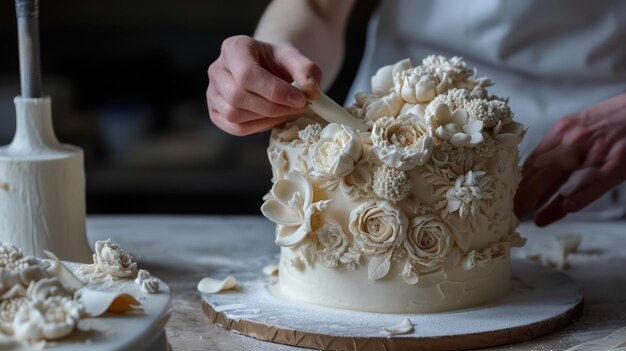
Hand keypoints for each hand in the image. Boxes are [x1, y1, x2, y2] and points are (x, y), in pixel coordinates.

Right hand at [206, 35, 321, 135]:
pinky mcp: (215, 112)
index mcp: (233, 48)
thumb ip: (307, 70)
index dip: (274, 91)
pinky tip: (274, 120)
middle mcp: (217, 69)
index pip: (247, 75)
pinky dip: (257, 128)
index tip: (300, 100)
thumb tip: (312, 91)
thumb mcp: (295, 58)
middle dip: (272, 107)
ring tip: (287, 112)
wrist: (267, 69)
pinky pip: (234, 127)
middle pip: (238, 97)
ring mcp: (212, 92)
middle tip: (298, 108)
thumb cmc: (278, 62)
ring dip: (265, 118)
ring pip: (234, 114)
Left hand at [515, 93, 625, 225]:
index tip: (505, 198)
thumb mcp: (579, 125)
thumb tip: (535, 170)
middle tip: (511, 213)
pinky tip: (569, 208)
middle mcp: (574, 139)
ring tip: (532, 219)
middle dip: (525, 193)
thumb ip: (558, 146)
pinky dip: (583, 194)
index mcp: (562, 130)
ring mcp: (596, 149)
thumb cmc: (610, 119)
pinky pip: (598, 180)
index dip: (519, 181)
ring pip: (566, 176)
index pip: (534, 159)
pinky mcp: (619, 159)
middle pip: (543, 169)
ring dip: (547, 199)